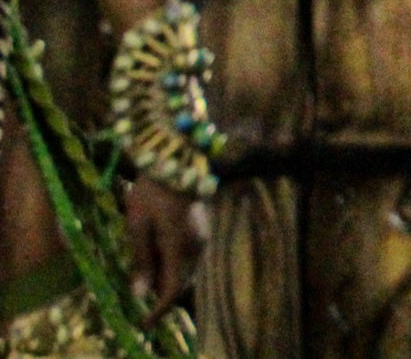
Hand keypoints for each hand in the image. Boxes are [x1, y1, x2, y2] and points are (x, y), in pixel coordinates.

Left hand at [124, 179, 203, 319]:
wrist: (178, 159)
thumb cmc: (152, 190)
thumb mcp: (137, 224)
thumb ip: (140, 259)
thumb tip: (140, 294)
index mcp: (178, 246)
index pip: (173, 289)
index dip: (159, 310)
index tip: (144, 323)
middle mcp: (196, 246)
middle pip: (181, 282)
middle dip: (160, 295)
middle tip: (138, 298)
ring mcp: (202, 237)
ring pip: (185, 271)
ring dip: (167, 279)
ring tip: (144, 276)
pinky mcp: (202, 230)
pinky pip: (188, 258)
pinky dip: (173, 266)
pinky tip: (158, 257)